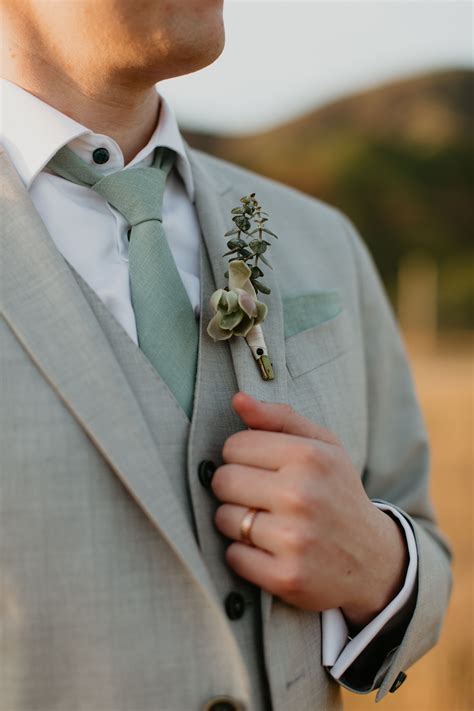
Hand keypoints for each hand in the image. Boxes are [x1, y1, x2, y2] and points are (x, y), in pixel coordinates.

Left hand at [212, 392, 407, 627]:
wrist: (373, 560)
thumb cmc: (337, 492)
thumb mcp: (323, 446)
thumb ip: (279, 418)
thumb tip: (238, 399)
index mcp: (309, 457)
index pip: (234, 445)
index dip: (243, 457)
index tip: (262, 468)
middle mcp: (301, 495)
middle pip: (222, 480)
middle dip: (236, 488)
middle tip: (262, 497)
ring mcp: (293, 539)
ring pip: (222, 519)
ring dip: (238, 522)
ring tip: (268, 523)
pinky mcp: (285, 577)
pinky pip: (233, 556)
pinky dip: (244, 554)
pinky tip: (270, 550)